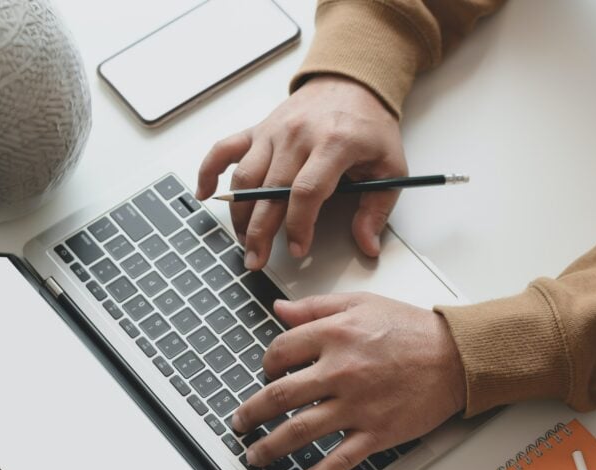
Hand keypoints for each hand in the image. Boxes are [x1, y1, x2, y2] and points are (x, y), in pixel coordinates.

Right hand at [196, 75, 407, 267]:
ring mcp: (274, 131)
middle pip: (270, 190)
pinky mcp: (259, 129)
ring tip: (245, 241)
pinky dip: (208, 170)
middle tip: (257, 260)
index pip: (307, 191)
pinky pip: (225, 149)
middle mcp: (298, 136)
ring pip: (245, 177)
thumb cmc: (370, 127)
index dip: (298, 225)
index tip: (298, 249)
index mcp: (334, 144)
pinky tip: (204, 194)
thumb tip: (367, 245)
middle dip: (260, 231)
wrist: (352, 83)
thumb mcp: (390, 167)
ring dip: (239, 213)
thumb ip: (377, 209)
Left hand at [231, 293, 466, 469]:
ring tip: (255, 455)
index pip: (280, 351)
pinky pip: (338, 460)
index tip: (266, 372)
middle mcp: (341, 370)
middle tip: (240, 421)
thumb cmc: (413, 329)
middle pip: (279, 396)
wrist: (456, 356)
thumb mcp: (363, 303)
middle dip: (251, 412)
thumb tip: (280, 309)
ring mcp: (357, 405)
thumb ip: (317, 306)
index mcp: (336, 335)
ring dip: (270, 446)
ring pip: (299, 430)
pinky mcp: (376, 432)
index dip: (266, 363)